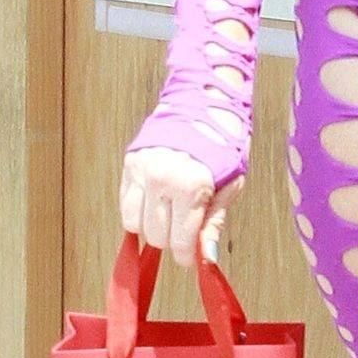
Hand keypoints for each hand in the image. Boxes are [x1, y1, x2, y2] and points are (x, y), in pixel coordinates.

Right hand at [120, 147, 243, 267]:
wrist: (205, 100)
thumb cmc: (223, 140)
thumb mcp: (231, 181)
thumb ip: (215, 220)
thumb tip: (206, 257)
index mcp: (193, 185)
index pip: (180, 241)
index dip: (186, 255)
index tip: (190, 256)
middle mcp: (163, 178)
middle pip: (157, 237)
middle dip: (172, 238)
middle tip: (185, 222)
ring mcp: (144, 170)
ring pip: (137, 225)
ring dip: (154, 226)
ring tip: (171, 210)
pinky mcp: (131, 162)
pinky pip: (126, 205)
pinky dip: (138, 211)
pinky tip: (156, 201)